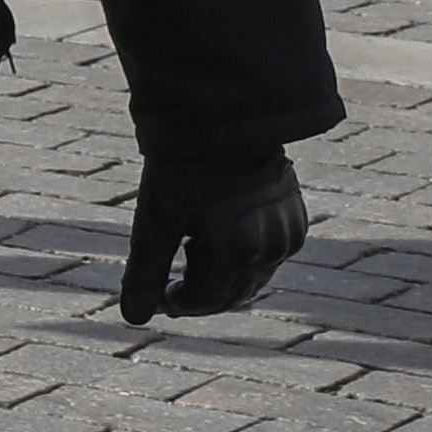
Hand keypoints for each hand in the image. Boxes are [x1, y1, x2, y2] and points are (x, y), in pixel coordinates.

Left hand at [116, 150, 309, 323]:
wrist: (228, 114)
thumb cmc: (186, 163)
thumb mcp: (158, 217)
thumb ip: (146, 272)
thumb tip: (135, 318)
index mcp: (239, 251)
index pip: (207, 299)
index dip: (177, 302)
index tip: (158, 294)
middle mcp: (272, 248)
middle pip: (233, 293)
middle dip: (199, 293)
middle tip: (169, 283)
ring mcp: (289, 233)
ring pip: (253, 276)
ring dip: (222, 276)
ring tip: (193, 248)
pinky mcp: (296, 218)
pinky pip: (269, 254)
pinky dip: (243, 257)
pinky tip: (218, 236)